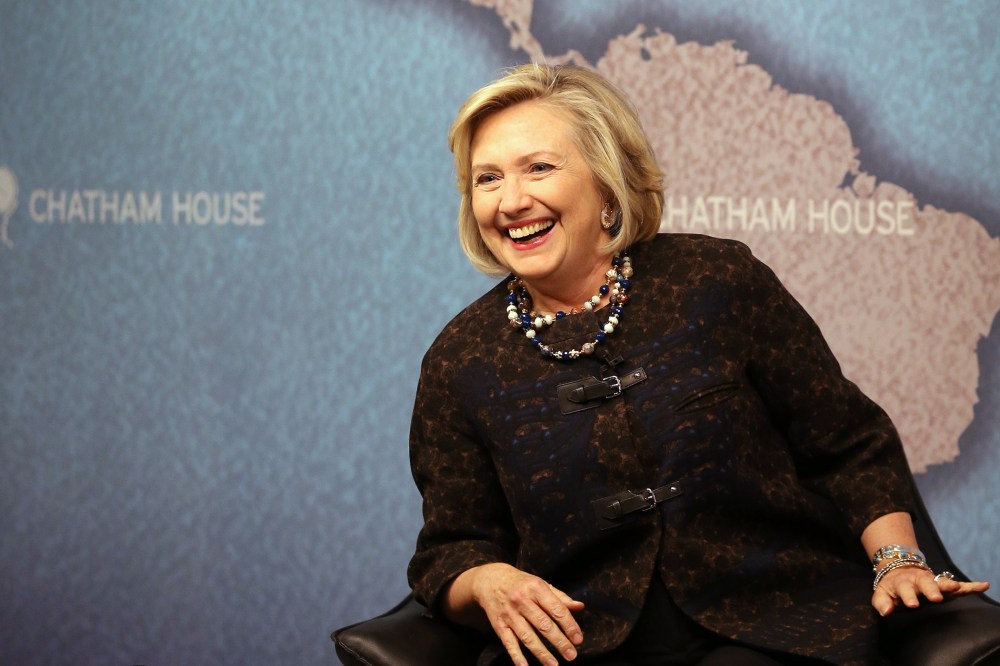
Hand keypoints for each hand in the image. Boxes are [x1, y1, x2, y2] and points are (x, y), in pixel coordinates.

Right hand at [466, 563, 584, 665]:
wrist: (489, 580)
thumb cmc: (521, 583)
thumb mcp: (540, 584)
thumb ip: (560, 597)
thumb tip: (580, 607)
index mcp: (536, 588)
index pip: (556, 609)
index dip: (569, 625)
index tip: (578, 639)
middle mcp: (522, 601)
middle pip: (543, 624)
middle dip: (559, 642)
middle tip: (572, 655)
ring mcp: (509, 614)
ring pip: (527, 636)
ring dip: (542, 653)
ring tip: (554, 665)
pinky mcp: (499, 625)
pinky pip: (509, 643)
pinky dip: (517, 656)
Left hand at [872, 565, 989, 616]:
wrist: (899, 570)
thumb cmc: (891, 587)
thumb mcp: (881, 593)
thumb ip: (882, 603)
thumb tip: (886, 612)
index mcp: (903, 583)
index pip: (905, 590)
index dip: (908, 597)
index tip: (912, 604)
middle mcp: (919, 581)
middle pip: (926, 584)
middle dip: (931, 590)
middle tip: (935, 597)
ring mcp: (933, 582)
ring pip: (943, 582)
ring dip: (950, 585)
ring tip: (958, 587)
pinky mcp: (944, 585)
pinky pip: (960, 586)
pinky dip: (971, 586)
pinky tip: (983, 585)